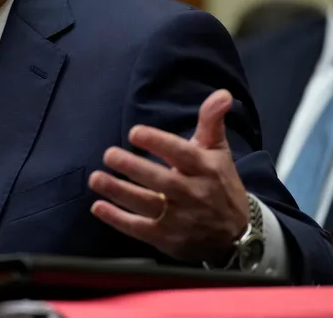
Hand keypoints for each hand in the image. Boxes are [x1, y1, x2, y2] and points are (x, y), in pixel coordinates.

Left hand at [89, 89, 249, 263]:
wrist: (236, 235)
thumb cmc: (219, 184)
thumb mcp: (218, 152)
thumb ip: (212, 121)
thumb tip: (221, 93)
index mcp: (206, 169)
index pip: (182, 154)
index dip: (158, 143)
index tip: (135, 133)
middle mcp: (194, 194)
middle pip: (162, 181)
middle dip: (134, 167)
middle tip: (109, 154)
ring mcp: (181, 220)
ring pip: (147, 205)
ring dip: (119, 192)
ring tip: (95, 178)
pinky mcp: (168, 239)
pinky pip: (140, 229)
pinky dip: (118, 220)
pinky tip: (98, 207)